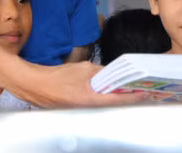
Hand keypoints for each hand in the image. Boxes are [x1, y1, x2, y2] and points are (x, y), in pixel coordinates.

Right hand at [7, 62, 146, 107]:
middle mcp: (89, 110)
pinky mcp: (79, 112)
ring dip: (117, 100)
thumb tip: (114, 72)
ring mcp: (83, 113)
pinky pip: (97, 107)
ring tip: (129, 91)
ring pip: (107, 107)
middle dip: (128, 99)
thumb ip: (100, 71)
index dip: (134, 96)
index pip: (118, 99)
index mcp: (90, 99)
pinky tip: (110, 94)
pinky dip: (106, 101)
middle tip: (141, 91)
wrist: (35, 85)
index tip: (146, 92)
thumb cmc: (58, 77)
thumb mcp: (83, 68)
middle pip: (115, 106)